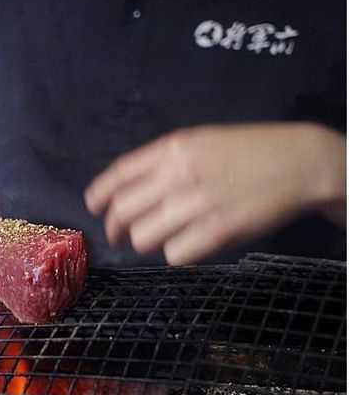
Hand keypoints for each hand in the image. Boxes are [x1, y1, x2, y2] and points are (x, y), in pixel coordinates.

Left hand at [84, 122, 345, 264]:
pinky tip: (186, 244)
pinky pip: (176, 253)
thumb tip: (128, 185)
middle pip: (123, 210)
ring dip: (145, 242)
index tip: (93, 207)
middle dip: (115, 227)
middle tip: (118, 235)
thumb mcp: (201, 141)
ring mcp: (198, 203)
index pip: (119, 174)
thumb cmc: (249, 151)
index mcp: (173, 149)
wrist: (300, 162)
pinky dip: (175, 253)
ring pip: (144, 236)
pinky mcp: (218, 229)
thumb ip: (164, 160)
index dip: (99, 195)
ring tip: (158, 238)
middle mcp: (180, 174)